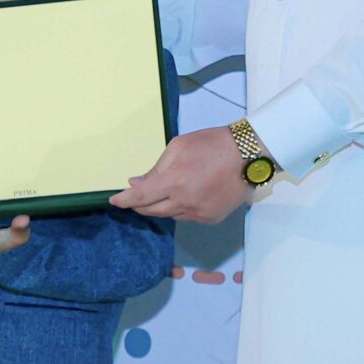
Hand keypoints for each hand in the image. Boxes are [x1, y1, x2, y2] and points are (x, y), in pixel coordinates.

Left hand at [109, 126, 251, 221]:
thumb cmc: (212, 144)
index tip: (114, 201)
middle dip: (140, 205)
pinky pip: (188, 217)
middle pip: (152, 211)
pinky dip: (181, 208)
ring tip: (168, 191)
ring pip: (171, 215)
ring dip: (162, 206)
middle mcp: (185, 203)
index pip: (140, 198)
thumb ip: (156, 168)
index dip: (124, 201)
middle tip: (136, 196)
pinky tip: (188, 195)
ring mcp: (199, 213)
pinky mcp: (211, 218)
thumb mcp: (179, 147)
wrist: (249, 155)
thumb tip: (137, 183)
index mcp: (174, 182)